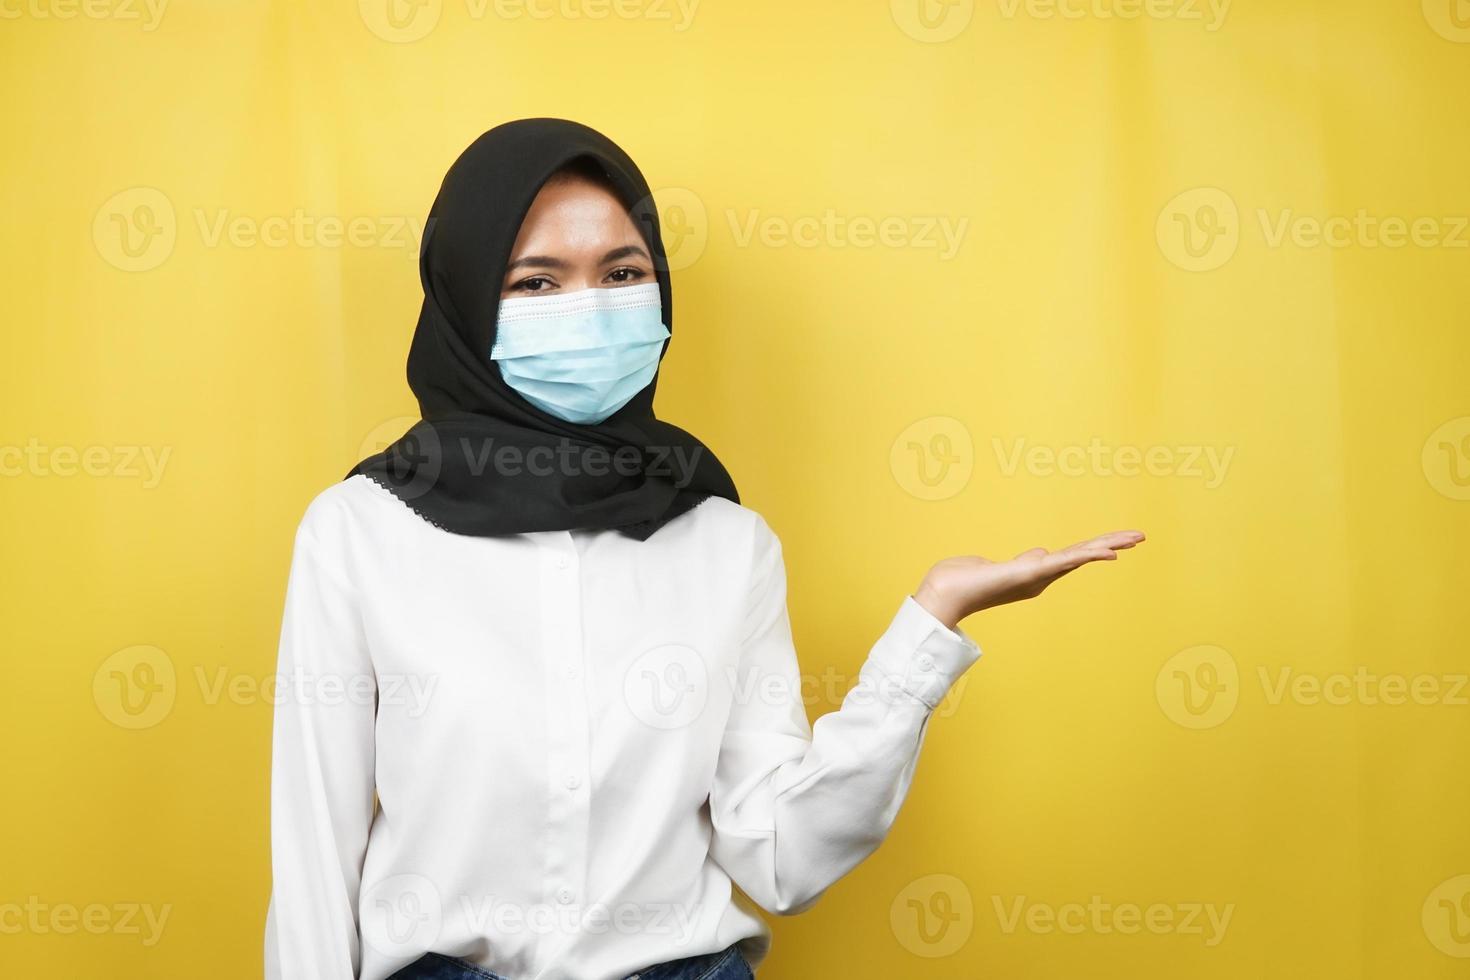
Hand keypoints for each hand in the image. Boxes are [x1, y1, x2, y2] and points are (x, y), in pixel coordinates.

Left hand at [913, 530, 1145, 628]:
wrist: (945, 594)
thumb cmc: (963, 580)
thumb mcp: (996, 565)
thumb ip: (1022, 561)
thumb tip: (1041, 553)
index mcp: (1033, 574)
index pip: (1070, 557)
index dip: (1093, 549)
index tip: (1114, 544)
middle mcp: (1040, 578)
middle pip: (1082, 556)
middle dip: (1110, 545)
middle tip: (1138, 536)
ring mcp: (1037, 576)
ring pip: (1080, 557)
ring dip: (1108, 546)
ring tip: (1134, 538)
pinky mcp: (1031, 573)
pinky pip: (1065, 562)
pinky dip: (1088, 556)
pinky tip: (1110, 553)